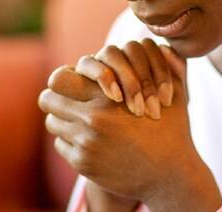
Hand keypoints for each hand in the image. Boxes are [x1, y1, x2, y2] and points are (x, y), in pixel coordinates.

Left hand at [38, 53, 221, 209]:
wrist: (170, 176)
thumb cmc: (171, 130)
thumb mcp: (173, 92)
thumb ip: (166, 65)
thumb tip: (165, 45)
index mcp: (108, 97)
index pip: (58, 79)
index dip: (63, 78)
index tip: (71, 81)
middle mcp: (92, 119)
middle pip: (47, 100)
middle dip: (56, 98)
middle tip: (67, 99)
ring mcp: (85, 143)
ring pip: (52, 122)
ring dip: (62, 119)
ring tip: (76, 119)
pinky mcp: (83, 164)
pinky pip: (61, 144)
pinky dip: (70, 141)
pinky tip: (86, 140)